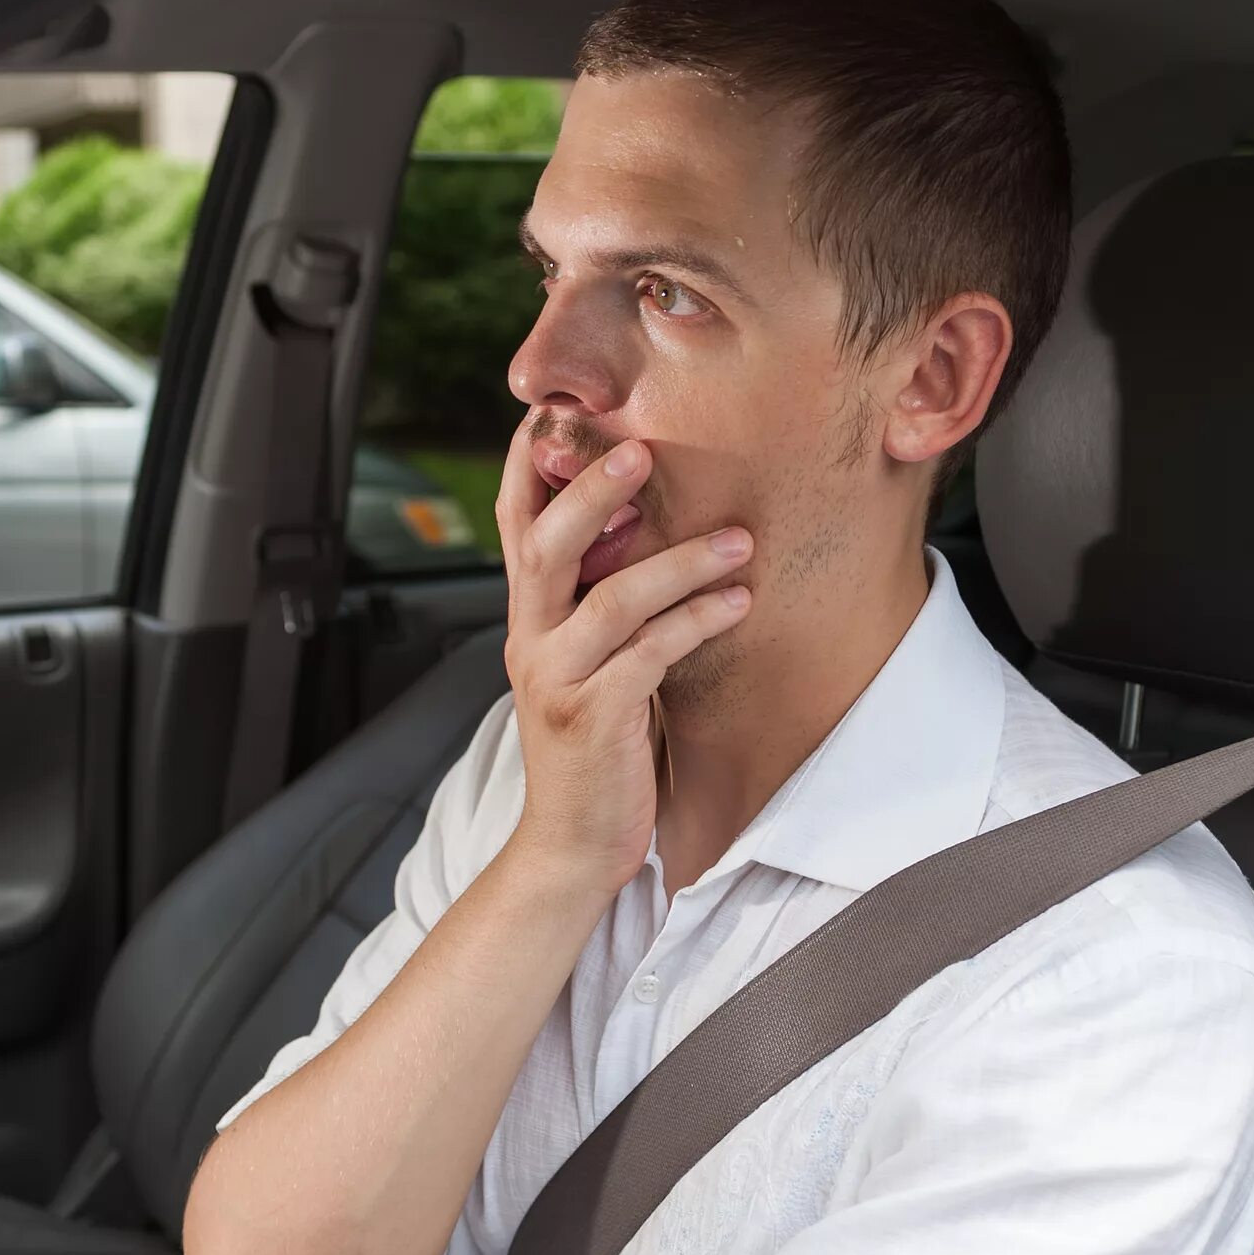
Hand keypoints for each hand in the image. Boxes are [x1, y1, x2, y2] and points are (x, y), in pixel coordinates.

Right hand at [493, 422, 752, 890]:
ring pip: (611, 599)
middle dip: (593, 492)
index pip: (514, 524)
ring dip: (680, 562)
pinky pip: (650, 655)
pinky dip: (697, 622)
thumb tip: (640, 530)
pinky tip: (739, 603)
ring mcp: (557, 679)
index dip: (529, 465)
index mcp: (526, 618)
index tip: (558, 410)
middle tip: (643, 449)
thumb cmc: (593, 746)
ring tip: (739, 539)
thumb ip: (597, 603)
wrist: (571, 844)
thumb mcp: (584, 663)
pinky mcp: (595, 717)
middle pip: (546, 546)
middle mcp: (529, 640)